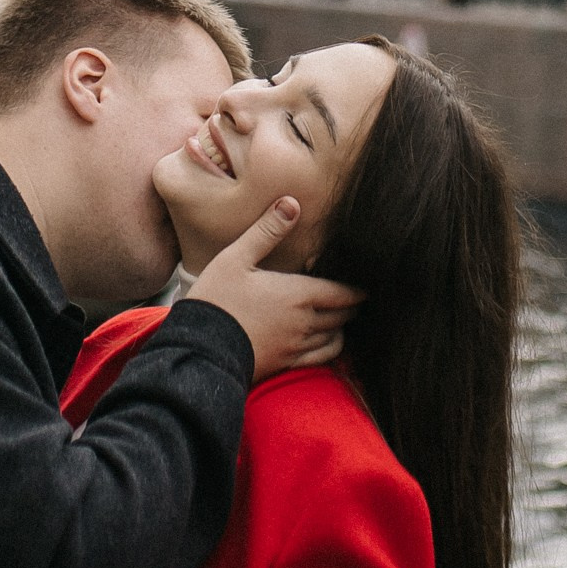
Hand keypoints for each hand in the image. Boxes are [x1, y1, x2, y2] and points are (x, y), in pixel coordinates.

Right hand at [185, 199, 362, 378]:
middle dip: (351, 306)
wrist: (201, 348)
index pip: (341, 293)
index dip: (356, 290)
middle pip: (341, 315)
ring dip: (342, 326)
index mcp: (297, 294)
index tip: (365, 287)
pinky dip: (332, 348)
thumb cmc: (217, 299)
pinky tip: (329, 342)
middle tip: (356, 300)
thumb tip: (291, 203)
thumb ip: (267, 231)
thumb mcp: (237, 258)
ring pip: (334, 337)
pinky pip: (321, 358)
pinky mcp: (286, 364)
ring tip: (343, 318)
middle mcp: (304, 322)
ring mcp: (296, 346)